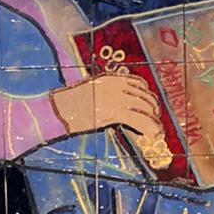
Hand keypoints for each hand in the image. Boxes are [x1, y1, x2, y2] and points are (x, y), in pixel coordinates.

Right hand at [52, 74, 172, 165]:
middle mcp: (116, 84)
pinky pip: (139, 119)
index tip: (150, 106)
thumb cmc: (69, 104)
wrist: (57, 110)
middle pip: (145, 95)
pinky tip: (152, 135)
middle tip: (155, 120)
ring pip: (145, 108)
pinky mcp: (114, 111)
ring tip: (157, 131)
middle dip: (153, 109)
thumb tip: (120, 105)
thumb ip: (107, 94)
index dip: (148, 95)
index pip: (138, 83)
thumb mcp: (91, 92)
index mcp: (110, 78)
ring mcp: (116, 97)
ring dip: (154, 120)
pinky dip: (149, 128)